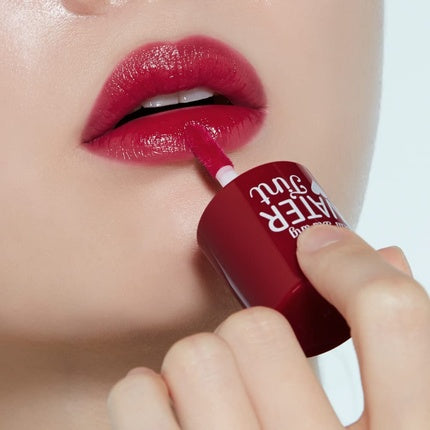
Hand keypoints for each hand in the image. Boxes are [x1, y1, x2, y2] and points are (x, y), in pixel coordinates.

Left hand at [107, 225, 429, 428]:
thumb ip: (406, 352)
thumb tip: (390, 256)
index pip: (393, 313)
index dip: (349, 262)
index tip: (317, 248)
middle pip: (257, 329)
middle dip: (254, 334)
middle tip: (257, 368)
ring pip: (194, 355)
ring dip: (200, 366)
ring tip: (215, 403)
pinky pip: (137, 396)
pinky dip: (147, 398)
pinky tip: (173, 424)